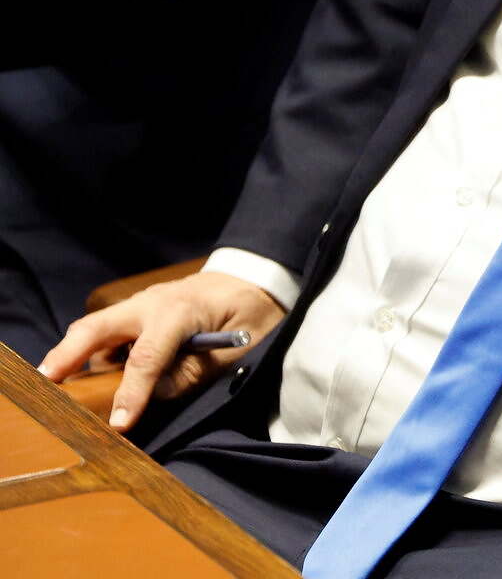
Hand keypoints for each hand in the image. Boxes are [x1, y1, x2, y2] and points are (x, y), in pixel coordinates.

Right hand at [38, 271, 283, 431]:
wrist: (256, 276)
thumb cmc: (253, 312)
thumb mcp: (239, 348)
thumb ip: (196, 372)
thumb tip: (155, 395)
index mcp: (180, 311)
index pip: (147, 358)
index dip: (131, 394)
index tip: (118, 426)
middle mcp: (151, 303)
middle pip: (97, 328)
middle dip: (67, 355)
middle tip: (44, 383)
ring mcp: (141, 305)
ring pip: (95, 329)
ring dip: (72, 354)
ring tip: (53, 387)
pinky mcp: (139, 312)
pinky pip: (108, 332)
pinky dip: (90, 352)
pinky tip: (84, 378)